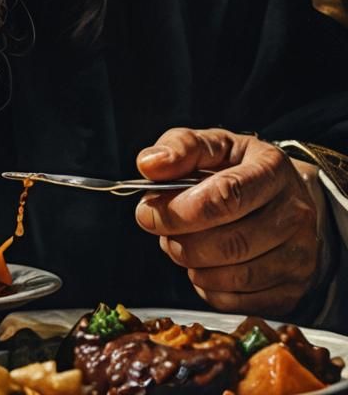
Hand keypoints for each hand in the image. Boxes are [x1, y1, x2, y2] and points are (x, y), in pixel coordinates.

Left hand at [135, 127, 326, 315]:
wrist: (283, 195)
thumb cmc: (239, 169)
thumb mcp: (211, 145)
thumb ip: (178, 148)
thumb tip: (150, 165)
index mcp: (272, 168)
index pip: (228, 196)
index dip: (180, 211)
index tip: (147, 214)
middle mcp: (296, 213)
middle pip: (232, 243)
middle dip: (182, 242)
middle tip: (162, 232)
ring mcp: (301, 254)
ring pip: (237, 277)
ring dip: (194, 266)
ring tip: (180, 246)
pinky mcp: (294, 289)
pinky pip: (242, 303)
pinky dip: (210, 290)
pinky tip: (202, 267)